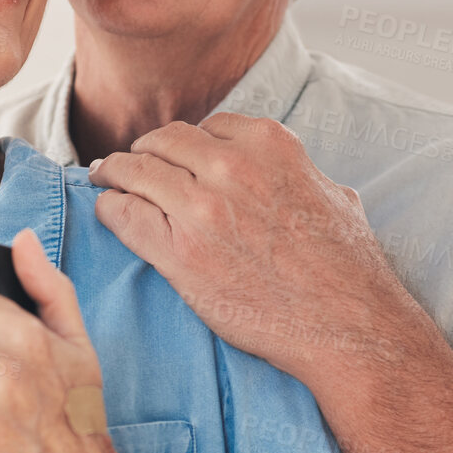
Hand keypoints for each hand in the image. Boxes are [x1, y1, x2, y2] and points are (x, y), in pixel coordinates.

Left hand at [88, 114, 405, 390]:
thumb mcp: (333, 195)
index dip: (185, 143)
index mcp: (269, 144)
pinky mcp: (179, 253)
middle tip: (126, 164)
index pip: (206, 126)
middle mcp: (231, 168)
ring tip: (104, 179)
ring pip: (134, 171)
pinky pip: (122, 215)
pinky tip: (109, 212)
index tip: (175, 156)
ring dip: (114, 173)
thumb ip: (296, 174)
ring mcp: (201, 209)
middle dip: (143, 151)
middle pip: (162, 141)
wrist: (347, 325)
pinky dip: (109, 209)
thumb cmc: (347, 268)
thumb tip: (286, 175)